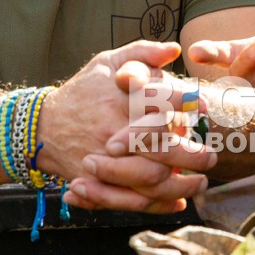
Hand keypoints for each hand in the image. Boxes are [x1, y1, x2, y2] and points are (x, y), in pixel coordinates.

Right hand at [36, 40, 215, 213]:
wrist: (43, 127)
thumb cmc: (84, 91)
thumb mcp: (108, 62)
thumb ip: (143, 52)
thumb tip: (174, 49)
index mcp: (119, 100)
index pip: (161, 101)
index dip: (187, 103)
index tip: (205, 108)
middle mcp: (113, 131)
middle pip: (161, 147)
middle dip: (192, 154)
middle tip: (211, 157)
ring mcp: (105, 161)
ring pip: (151, 179)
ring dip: (182, 185)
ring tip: (201, 181)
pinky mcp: (98, 184)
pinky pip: (132, 200)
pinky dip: (159, 205)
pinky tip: (179, 202)